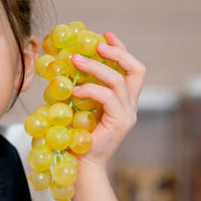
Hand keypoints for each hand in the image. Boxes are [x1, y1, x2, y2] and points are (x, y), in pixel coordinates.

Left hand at [69, 32, 145, 167]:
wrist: (81, 166)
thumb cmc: (76, 138)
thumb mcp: (79, 108)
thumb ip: (80, 89)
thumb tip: (64, 65)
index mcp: (123, 100)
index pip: (131, 69)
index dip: (120, 49)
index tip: (105, 35)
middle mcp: (130, 106)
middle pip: (136, 70)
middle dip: (117, 52)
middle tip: (96, 44)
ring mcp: (127, 114)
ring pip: (119, 80)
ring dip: (96, 67)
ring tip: (76, 59)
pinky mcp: (120, 122)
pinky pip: (108, 97)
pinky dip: (91, 89)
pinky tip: (75, 90)